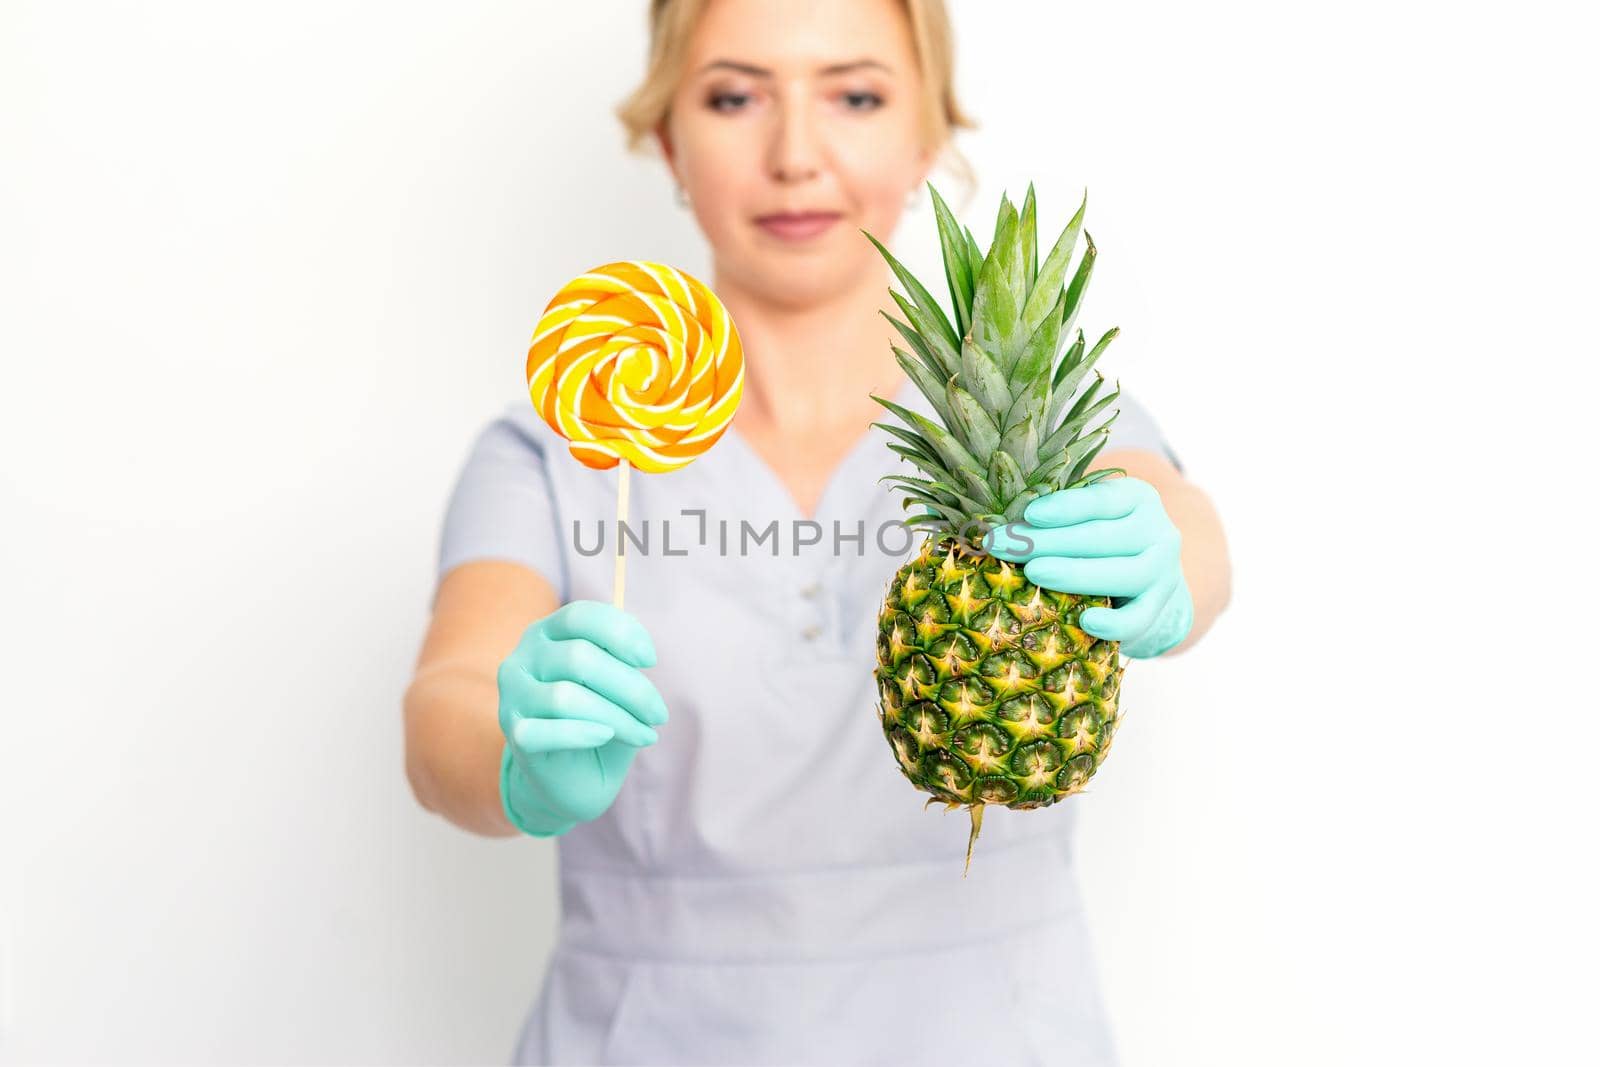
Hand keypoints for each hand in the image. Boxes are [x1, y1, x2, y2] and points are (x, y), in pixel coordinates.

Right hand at [497, 601, 668, 835]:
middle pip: (578, 658)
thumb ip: (623, 663)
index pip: (579, 617)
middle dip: (630, 687)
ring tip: (645, 734)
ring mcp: (512, 697)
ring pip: (566, 697)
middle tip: (659, 714)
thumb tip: (641, 655)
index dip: (619, 633)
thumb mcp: (617, 687)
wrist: (573, 779)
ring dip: (617, 717)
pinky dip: (582, 733)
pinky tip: (605, 737)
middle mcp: (522, 659)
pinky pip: (547, 731)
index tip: (650, 661)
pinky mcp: (514, 733)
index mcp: (546, 634)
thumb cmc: (600, 721)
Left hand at [982, 477, 1193, 657]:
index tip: (1029, 513)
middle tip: (1002, 546)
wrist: (1149, 581)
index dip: (1065, 507)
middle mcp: (1157, 531)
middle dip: (1047, 541)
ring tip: (1034, 573)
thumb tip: (993, 523)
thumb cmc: (1101, 542)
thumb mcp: (1086, 519)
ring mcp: (1163, 571)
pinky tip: (1085, 621)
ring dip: (1075, 573)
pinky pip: (1139, 618)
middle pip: (1101, 537)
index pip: (1101, 499)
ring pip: (1123, 573)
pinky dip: (1114, 623)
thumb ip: (1055, 516)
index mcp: (1136, 498)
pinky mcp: (1159, 608)